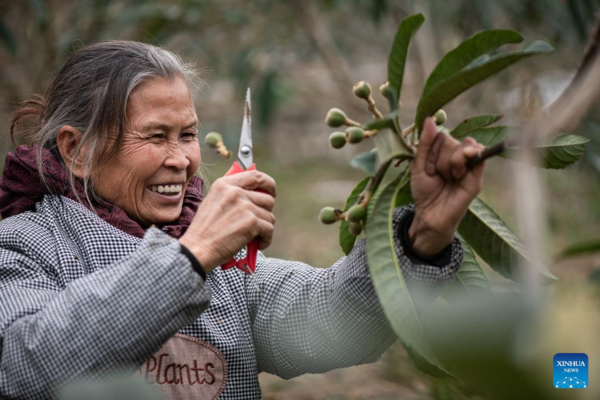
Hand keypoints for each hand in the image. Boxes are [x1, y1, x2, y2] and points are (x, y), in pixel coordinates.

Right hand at [179, 170, 275, 272]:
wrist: (198, 249)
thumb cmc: (204, 231)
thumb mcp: (212, 202)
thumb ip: (231, 194)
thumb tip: (254, 192)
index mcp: (225, 184)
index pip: (255, 175)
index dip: (268, 183)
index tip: (271, 192)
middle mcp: (236, 192)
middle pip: (267, 199)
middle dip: (266, 212)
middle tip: (259, 222)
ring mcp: (245, 206)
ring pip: (269, 216)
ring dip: (264, 228)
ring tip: (254, 236)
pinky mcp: (251, 222)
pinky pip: (269, 229)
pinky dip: (265, 239)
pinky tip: (257, 244)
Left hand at [408, 117, 485, 256]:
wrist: (430, 215)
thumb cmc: (424, 191)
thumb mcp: (418, 165)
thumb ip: (424, 143)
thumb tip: (430, 119)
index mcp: (443, 151)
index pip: (441, 135)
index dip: (431, 148)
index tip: (426, 166)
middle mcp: (458, 155)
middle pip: (451, 140)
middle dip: (438, 158)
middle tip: (437, 175)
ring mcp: (469, 165)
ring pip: (463, 147)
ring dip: (449, 164)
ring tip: (448, 179)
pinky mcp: (477, 176)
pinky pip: (479, 156)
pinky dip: (468, 159)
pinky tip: (459, 173)